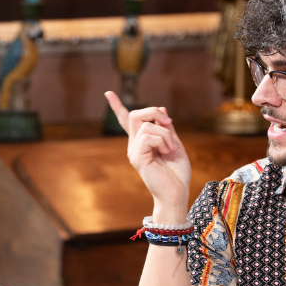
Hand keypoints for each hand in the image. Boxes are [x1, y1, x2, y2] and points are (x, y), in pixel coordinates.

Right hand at [105, 91, 191, 216]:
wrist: (176, 193)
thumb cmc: (177, 173)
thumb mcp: (174, 144)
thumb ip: (167, 128)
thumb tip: (162, 108)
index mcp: (142, 143)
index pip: (127, 121)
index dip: (117, 107)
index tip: (108, 93)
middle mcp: (134, 146)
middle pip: (137, 114)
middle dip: (155, 112)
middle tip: (170, 123)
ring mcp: (134, 152)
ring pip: (145, 124)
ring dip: (165, 132)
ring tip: (171, 148)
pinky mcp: (137, 158)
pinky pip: (148, 136)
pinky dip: (162, 140)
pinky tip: (167, 151)